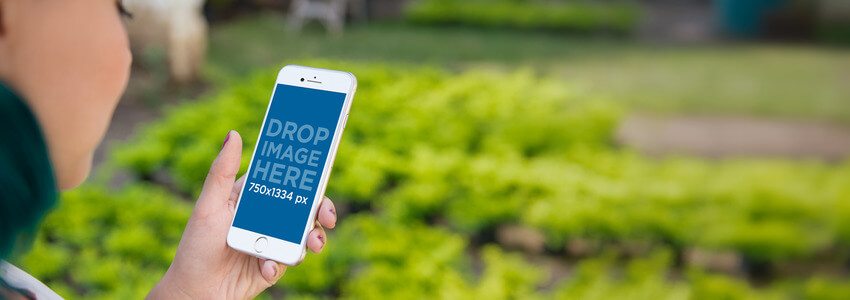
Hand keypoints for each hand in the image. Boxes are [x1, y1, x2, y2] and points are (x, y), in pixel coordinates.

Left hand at [147, 130, 337, 298]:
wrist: (194, 293)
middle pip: (304, 207)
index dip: (305, 176)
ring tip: (311, 244)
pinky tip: (265, 267)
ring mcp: (273, 242)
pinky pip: (289, 260)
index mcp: (253, 198)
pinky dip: (280, 263)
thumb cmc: (195, 247)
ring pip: (305, 234)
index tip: (320, 171)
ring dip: (312, 238)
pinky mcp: (274, 266)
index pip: (285, 181)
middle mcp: (266, 218)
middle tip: (326, 215)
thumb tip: (233, 134)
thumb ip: (221, 172)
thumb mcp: (208, 207)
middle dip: (321, 210)